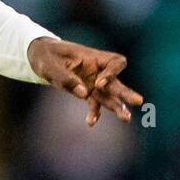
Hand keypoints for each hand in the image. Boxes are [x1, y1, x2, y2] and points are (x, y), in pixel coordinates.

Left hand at [26, 37, 142, 125]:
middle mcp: (97, 70)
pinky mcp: (86, 92)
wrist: (40, 57)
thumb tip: (84, 94)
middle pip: (116, 81)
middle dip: (125, 92)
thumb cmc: (46, 56)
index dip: (112, 73)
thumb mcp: (49, 65)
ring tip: (126, 119)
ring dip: (116, 107)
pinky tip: (91, 123)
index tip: (99, 84)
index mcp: (92, 57)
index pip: (115, 62)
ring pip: (109, 96)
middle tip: (139, 102)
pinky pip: (94, 104)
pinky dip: (94, 113)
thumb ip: (65, 78)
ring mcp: (93, 82)